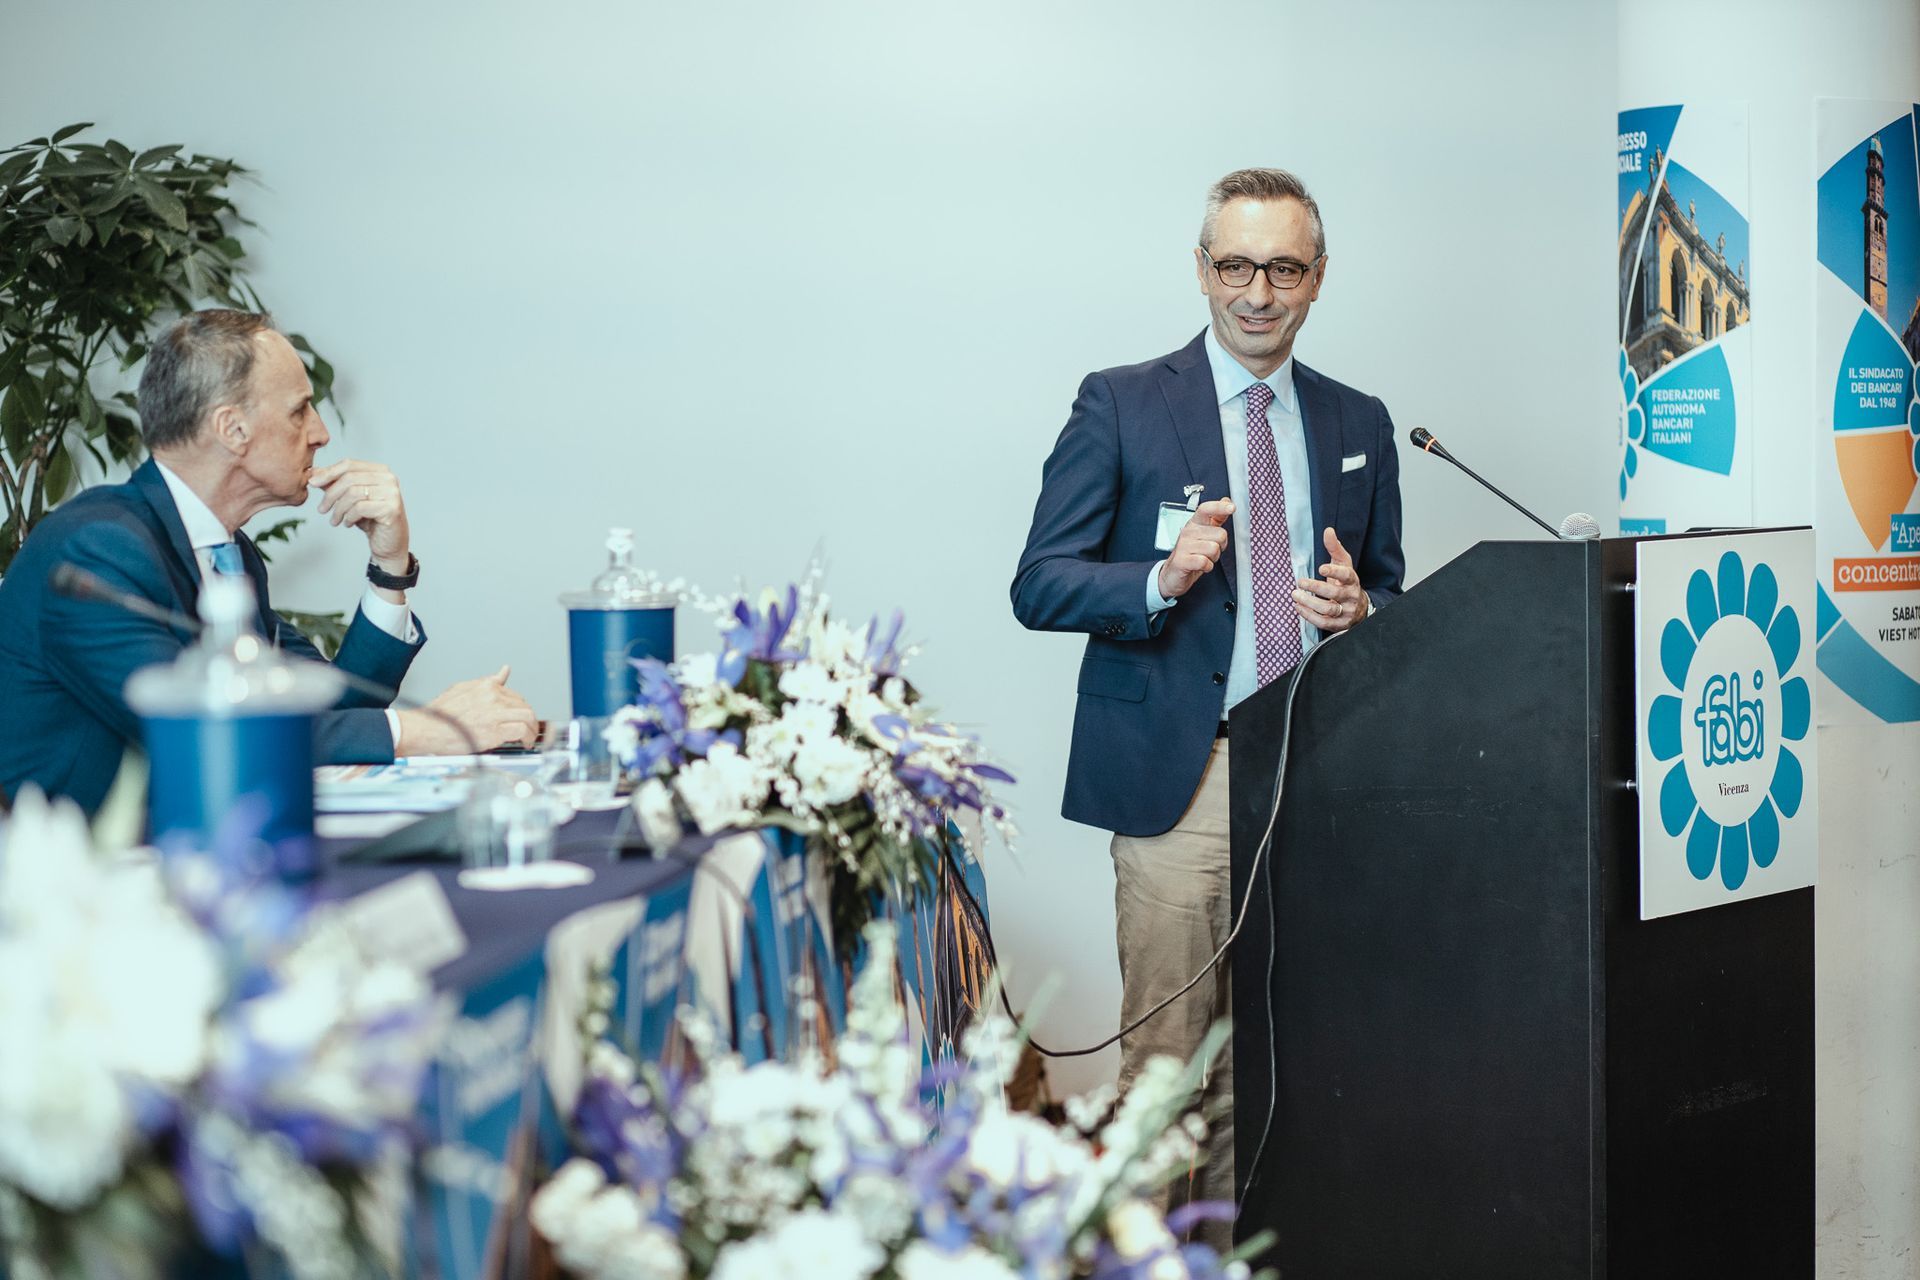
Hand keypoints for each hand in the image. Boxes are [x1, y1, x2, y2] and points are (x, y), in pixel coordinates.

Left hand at [311, 458, 410, 571]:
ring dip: (338, 509)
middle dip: (331, 494)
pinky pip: (360, 508)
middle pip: (349, 478)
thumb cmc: (371, 519)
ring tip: (334, 520)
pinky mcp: (391, 509)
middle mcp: (388, 479)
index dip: (328, 473)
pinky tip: (348, 523)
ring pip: (353, 493)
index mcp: (380, 471)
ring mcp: (391, 493)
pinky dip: (349, 517)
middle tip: (322, 509)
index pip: (349, 464)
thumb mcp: (350, 499)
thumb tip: (314, 472)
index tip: (312, 483)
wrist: (389, 543)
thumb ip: (334, 483)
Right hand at [396, 665, 536, 754]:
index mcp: (485, 686)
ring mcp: (495, 713)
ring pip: (528, 716)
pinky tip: (525, 742)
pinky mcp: (495, 730)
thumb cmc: (439, 714)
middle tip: (528, 729)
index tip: (521, 716)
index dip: (519, 708)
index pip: (514, 694)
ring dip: (532, 728)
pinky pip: (522, 730)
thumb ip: (486, 682)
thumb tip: (504, 671)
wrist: (426, 729)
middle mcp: (493, 697)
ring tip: (529, 737)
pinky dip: (527, 737)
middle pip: (523, 705)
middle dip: (528, 718)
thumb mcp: (462, 688)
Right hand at [1157, 498, 1234, 599]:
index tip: (1232, 507)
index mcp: (1195, 523)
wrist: (1172, 574)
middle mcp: (1188, 532)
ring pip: (1214, 549)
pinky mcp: (1182, 561)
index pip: (1206, 509)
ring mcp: (1184, 546)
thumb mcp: (1204, 534)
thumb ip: (1216, 518)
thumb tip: (1227, 501)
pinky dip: (1207, 567)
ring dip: (1213, 558)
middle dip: (1221, 546)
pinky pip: (1205, 562)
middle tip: (1210, 551)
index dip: (1220, 507)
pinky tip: (1200, 566)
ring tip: (1204, 558)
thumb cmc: (1190, 554)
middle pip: (1220, 534)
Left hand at [1293, 527, 1368, 632]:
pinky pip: (1324, 623)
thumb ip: (1335, 548)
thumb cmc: (1346, 582)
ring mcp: (1346, 612)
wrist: (1359, 608)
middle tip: (1299, 582)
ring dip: (1309, 603)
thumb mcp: (1343, 564)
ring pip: (1328, 609)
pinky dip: (1309, 616)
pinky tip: (1298, 607)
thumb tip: (1328, 530)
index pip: (1346, 575)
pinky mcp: (1340, 625)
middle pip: (1335, 593)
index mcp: (1352, 580)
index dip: (1334, 571)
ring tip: (1295, 595)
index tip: (1320, 568)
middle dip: (1315, 587)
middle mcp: (1351, 596)